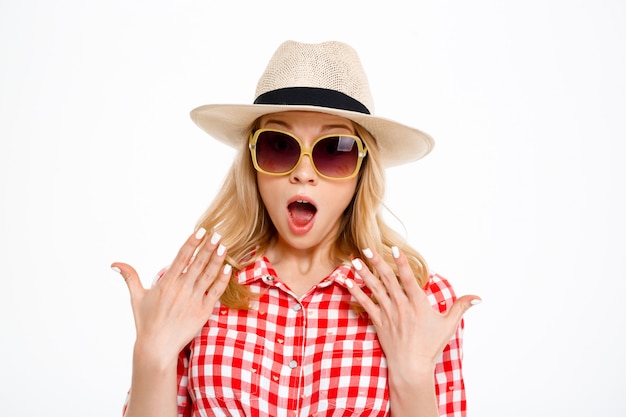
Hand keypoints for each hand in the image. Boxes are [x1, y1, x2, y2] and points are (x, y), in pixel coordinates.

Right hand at [111, 228, 230, 363]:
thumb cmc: (146, 322)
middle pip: (198, 263)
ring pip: (208, 275)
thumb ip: (130, 277)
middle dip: (208, 247)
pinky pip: (215, 292)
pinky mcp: (203, 311)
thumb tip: (115, 264)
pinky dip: (222, 280)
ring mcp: (194, 300)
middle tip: (217, 234)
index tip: (201, 231)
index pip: (182, 257)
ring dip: (217, 260)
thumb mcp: (137, 298)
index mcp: (167, 283)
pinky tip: (227, 268)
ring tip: (223, 246)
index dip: (192, 243)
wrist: (157, 347)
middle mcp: (181, 289)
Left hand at [346, 247, 479, 374]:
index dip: (401, 263)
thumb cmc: (430, 346)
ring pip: (374, 289)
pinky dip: (356, 293)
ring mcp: (388, 314)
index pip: (408, 279)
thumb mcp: (449, 325)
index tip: (395, 249)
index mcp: (418, 304)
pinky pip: (365, 304)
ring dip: (364, 274)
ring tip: (355, 261)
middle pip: (387, 280)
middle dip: (377, 263)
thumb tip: (479, 298)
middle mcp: (401, 306)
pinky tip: (348, 283)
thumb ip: (461, 307)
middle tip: (367, 248)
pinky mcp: (379, 322)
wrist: (412, 368)